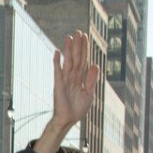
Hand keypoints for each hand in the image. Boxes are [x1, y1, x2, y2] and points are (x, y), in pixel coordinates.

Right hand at [35, 30, 97, 152]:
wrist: (68, 120)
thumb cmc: (78, 109)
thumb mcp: (89, 94)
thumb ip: (91, 80)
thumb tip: (95, 65)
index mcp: (80, 78)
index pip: (83, 60)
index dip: (85, 49)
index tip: (85, 38)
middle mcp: (72, 77)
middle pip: (76, 58)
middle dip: (78, 45)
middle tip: (79, 32)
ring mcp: (65, 80)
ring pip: (68, 61)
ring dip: (68, 49)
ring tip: (69, 37)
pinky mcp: (58, 85)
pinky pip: (58, 71)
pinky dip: (57, 62)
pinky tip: (57, 52)